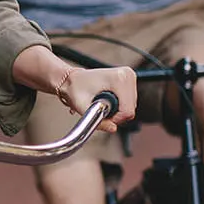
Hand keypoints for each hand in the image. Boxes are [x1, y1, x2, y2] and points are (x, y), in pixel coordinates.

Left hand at [16, 46, 136, 132]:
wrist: (73, 79)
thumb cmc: (75, 89)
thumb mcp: (83, 107)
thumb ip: (98, 121)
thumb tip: (113, 128)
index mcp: (118, 78)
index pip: (127, 110)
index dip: (115, 119)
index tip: (102, 115)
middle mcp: (127, 75)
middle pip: (130, 109)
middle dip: (116, 114)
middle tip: (100, 108)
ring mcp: (129, 76)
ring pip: (131, 106)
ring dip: (117, 110)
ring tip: (102, 101)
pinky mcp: (129, 79)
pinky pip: (129, 101)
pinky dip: (119, 105)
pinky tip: (107, 98)